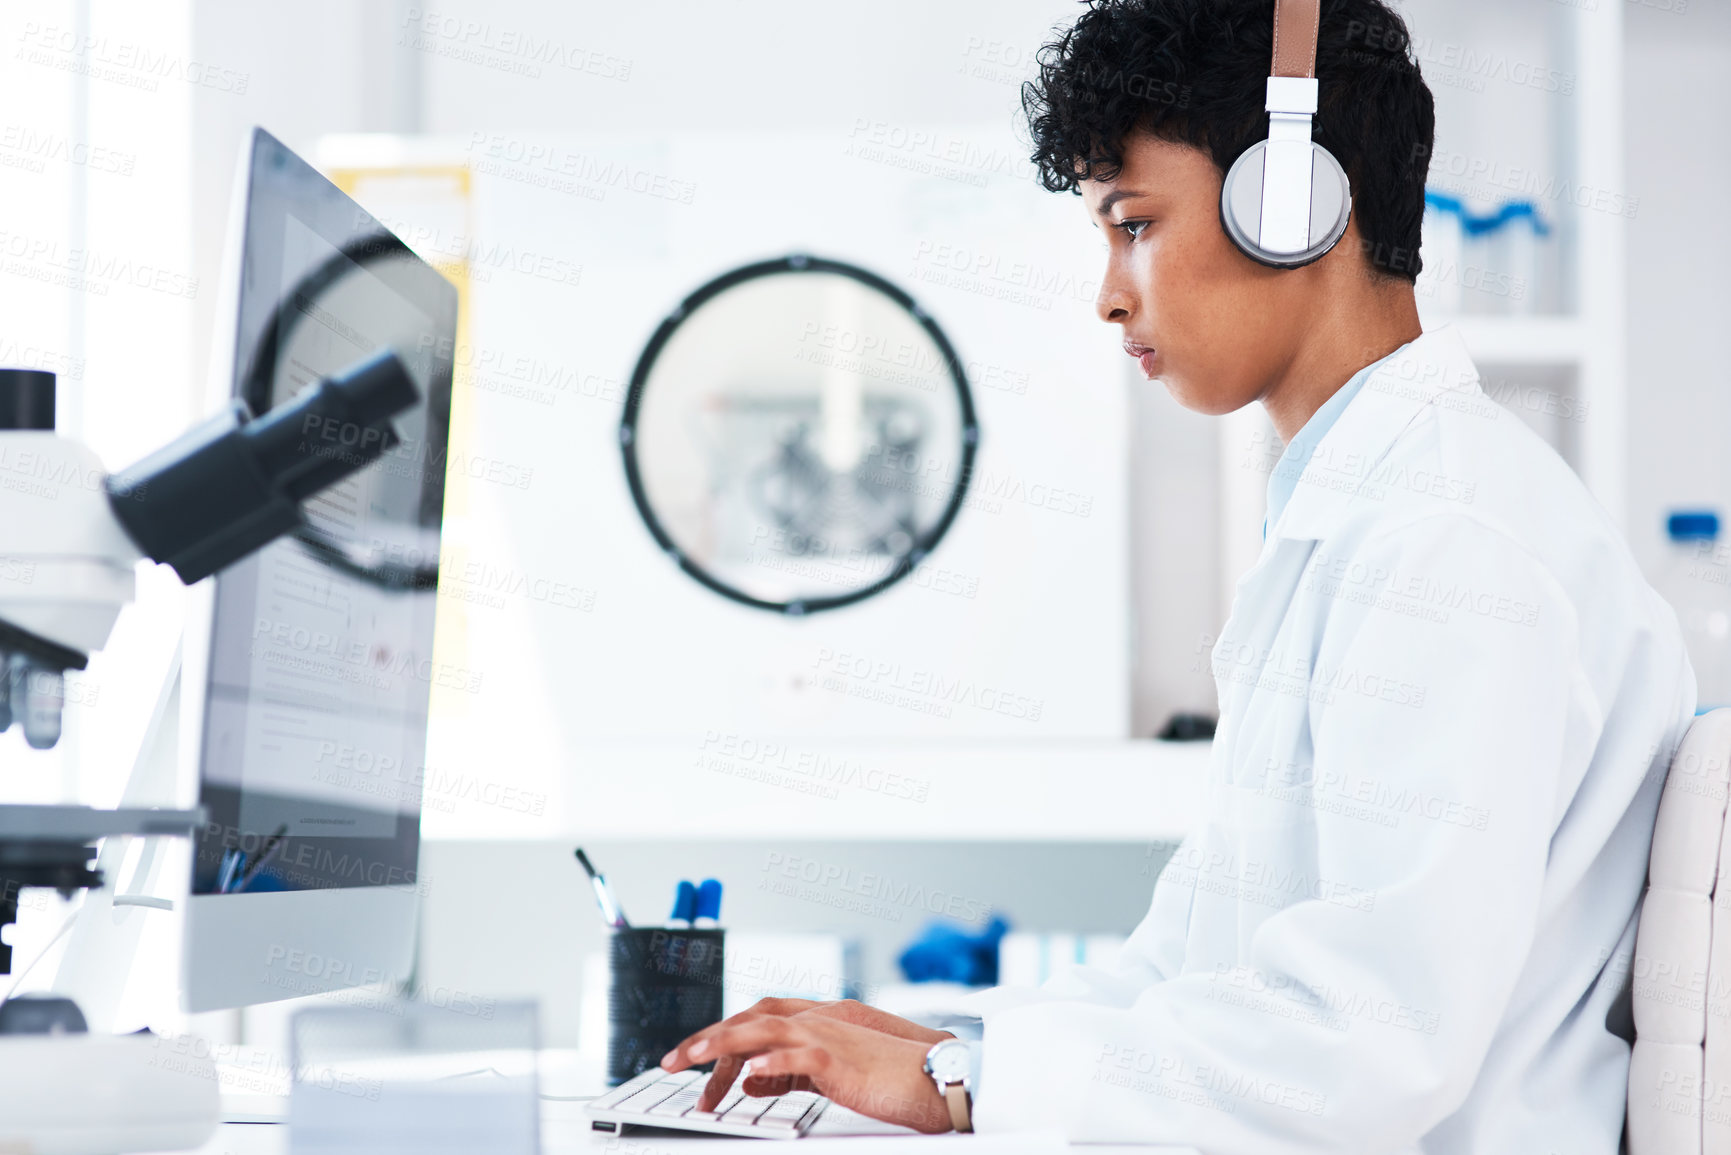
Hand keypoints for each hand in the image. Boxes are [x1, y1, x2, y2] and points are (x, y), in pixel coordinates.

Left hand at [660, 1004, 953, 1132]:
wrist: (932, 1079)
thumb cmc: (884, 1079)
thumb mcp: (826, 1074)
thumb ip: (788, 1071)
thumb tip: (749, 1078)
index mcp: (813, 1021)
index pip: (754, 1020)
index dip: (718, 1036)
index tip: (687, 1059)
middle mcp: (816, 1020)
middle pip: (749, 1019)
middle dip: (706, 1038)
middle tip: (671, 1062)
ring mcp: (827, 1036)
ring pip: (764, 1029)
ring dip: (723, 1043)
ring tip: (690, 1059)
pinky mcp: (839, 1060)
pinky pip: (800, 1057)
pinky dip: (773, 1062)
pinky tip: (749, 1072)